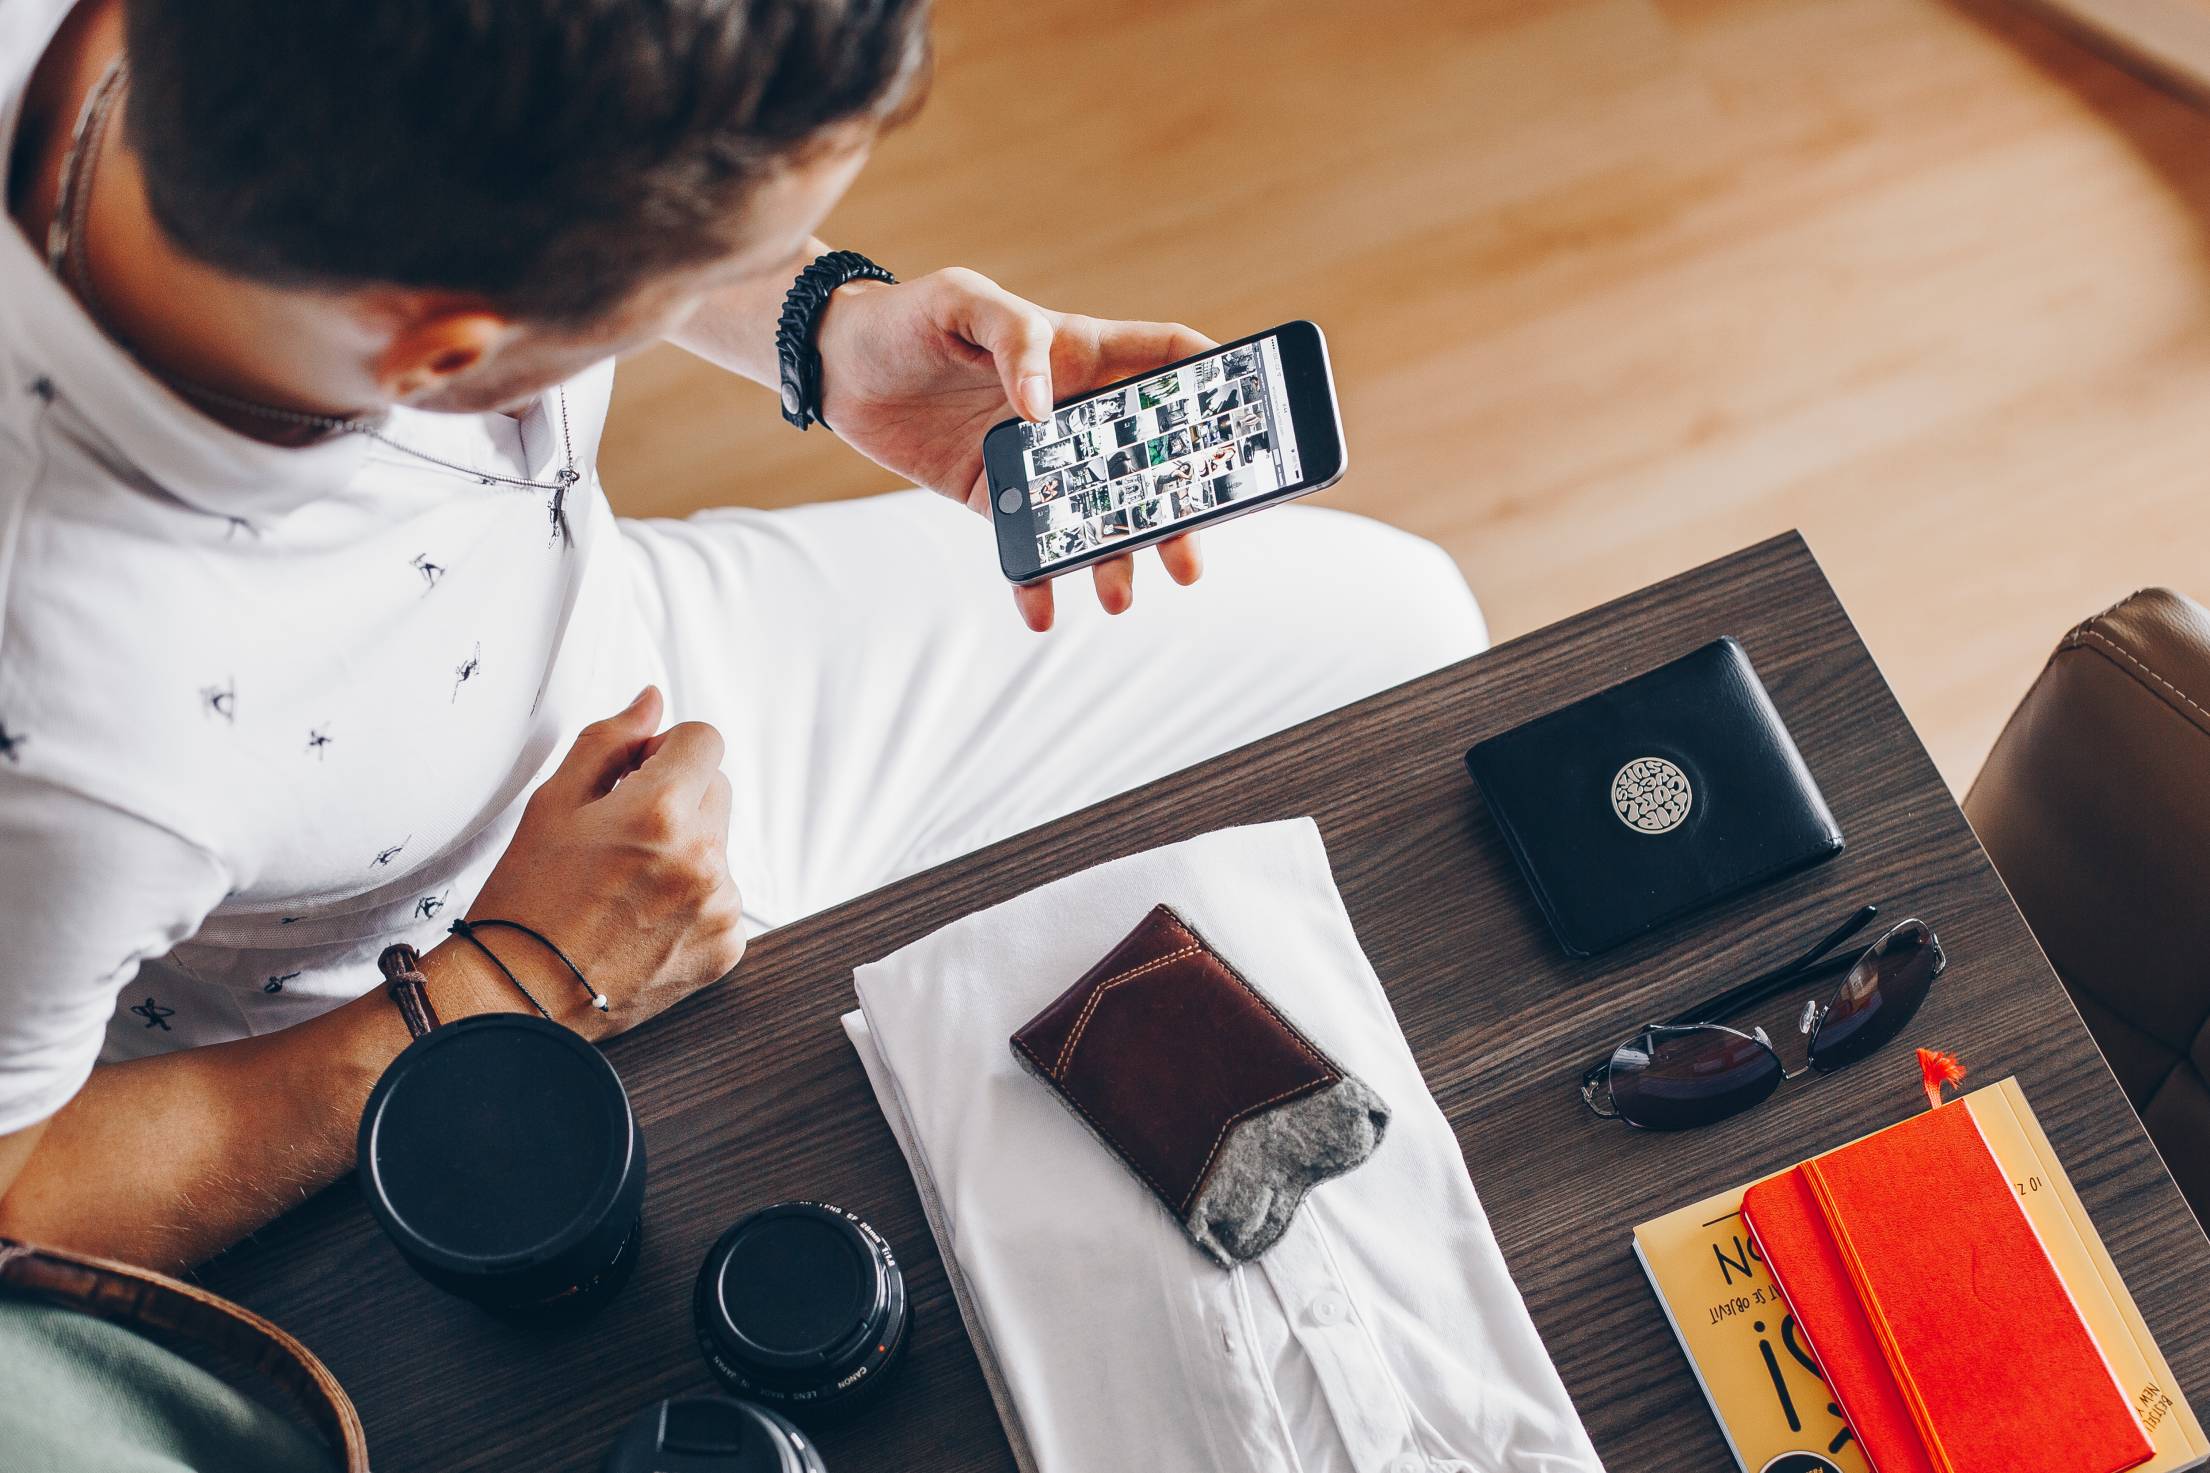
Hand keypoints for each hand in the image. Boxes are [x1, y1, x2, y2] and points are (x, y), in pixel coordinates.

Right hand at [455, 687, 743, 1039]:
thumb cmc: (527, 898)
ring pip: (718, 845)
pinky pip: (721, 898)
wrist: (521, 996)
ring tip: (625, 886)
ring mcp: (719, 906)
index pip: (705, 739)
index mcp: (661, 811)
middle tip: (619, 835)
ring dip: (684, 851)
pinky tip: (641, 920)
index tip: (636, 775)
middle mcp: (703, 858)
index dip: (666, 750)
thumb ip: (610, 740)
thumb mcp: (555, 803)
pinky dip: (691, 900)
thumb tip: (653, 702)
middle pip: (716, 788)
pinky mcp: (726, 946)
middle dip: (676, 797)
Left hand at [813, 268, 1212, 630]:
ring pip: (1099, 514)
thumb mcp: (961, 300)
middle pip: (1150, 460)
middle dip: (1179, 510)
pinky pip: (1029, 546)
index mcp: (1082, 354)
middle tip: (1190, 555)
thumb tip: (1043, 409)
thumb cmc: (906, 316)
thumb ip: (1015, 338)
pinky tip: (1040, 610)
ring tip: (1118, 595)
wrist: (836, 365)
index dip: (1219, 379)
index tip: (1253, 417)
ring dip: (1116, 558)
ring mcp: (1040, 460)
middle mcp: (1073, 412)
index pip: (1170, 360)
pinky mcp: (995, 498)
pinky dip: (1036, 581)